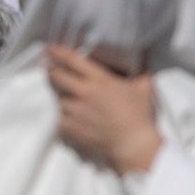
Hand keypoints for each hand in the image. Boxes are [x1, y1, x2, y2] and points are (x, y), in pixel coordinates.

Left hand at [45, 46, 162, 174]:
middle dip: (51, 70)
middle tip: (49, 68)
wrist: (133, 146)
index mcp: (99, 81)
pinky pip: (59, 120)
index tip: (49, 49)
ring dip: (63, 99)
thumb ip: (141, 71)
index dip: (58, 52)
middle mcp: (83, 93)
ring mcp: (74, 111)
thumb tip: (145, 57)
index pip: (73, 61)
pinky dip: (64, 119)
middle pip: (57, 76)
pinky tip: (72, 121)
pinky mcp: (69, 128)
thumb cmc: (139, 118)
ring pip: (59, 99)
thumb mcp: (144, 89)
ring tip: (72, 103)